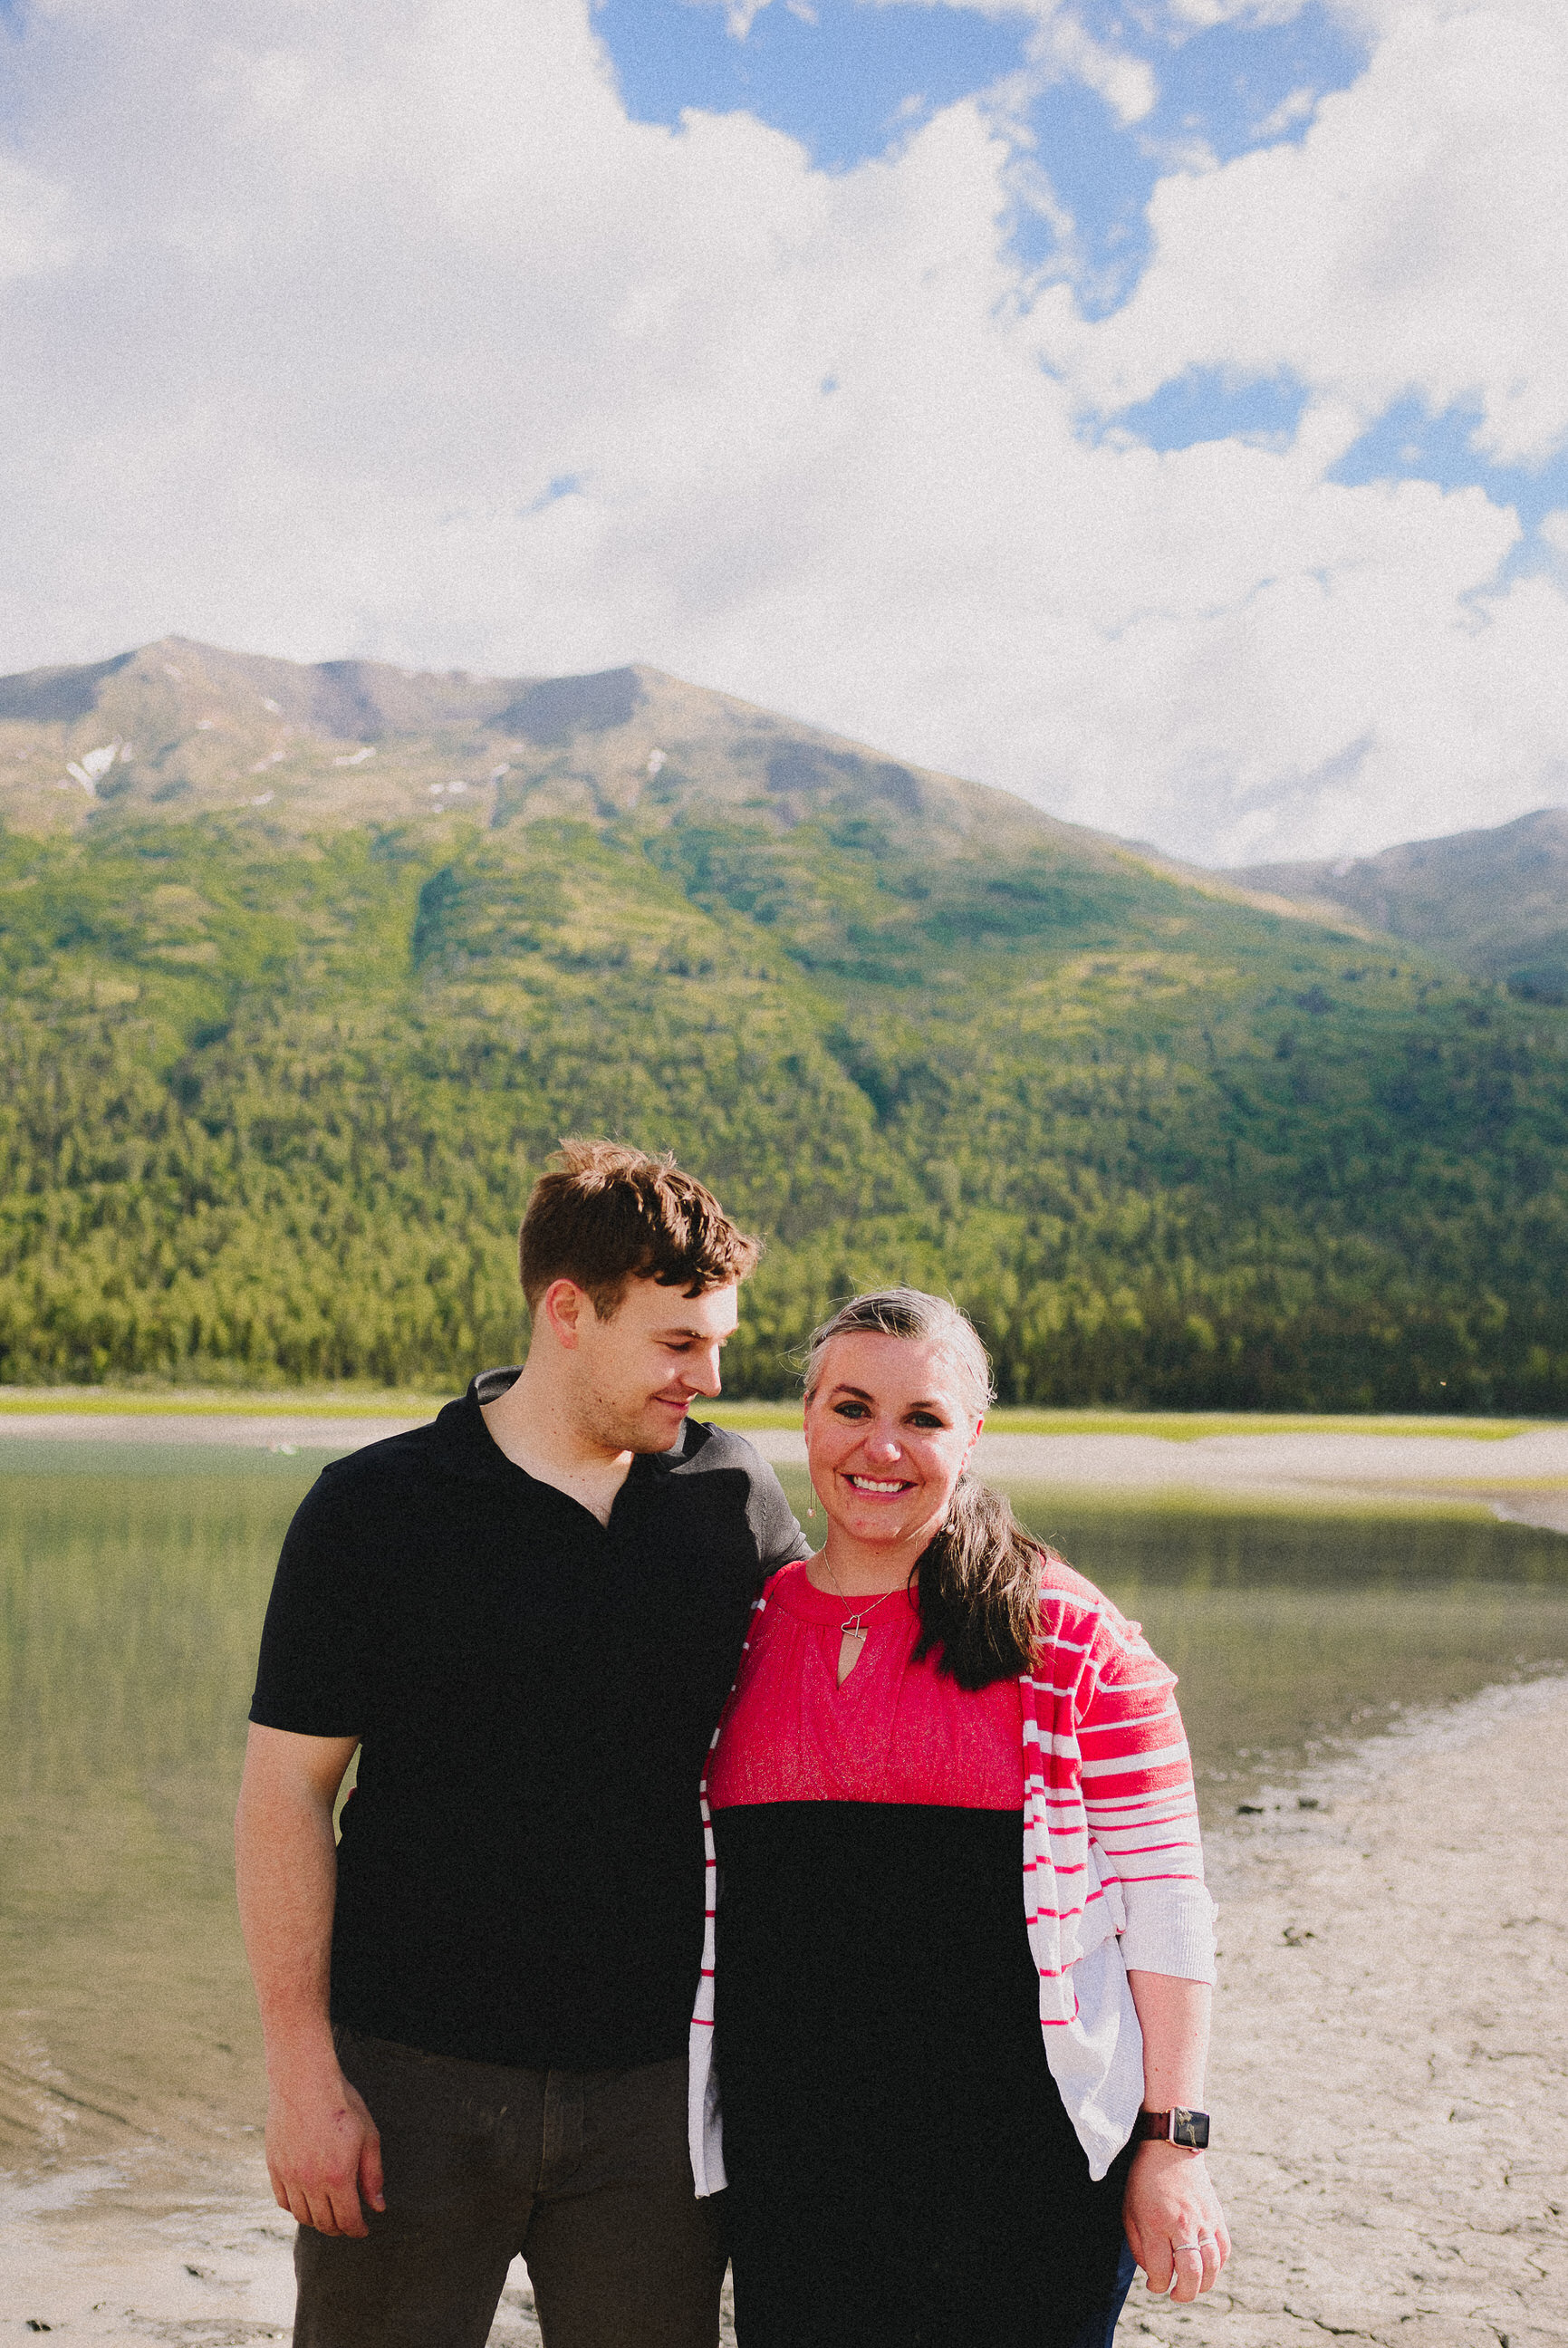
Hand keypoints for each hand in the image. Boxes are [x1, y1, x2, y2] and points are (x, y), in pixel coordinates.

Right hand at [265, 2061, 384, 2237]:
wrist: (304, 2081)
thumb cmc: (342, 2104)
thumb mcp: (368, 2136)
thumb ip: (373, 2175)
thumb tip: (378, 2207)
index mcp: (338, 2176)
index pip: (347, 2221)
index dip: (358, 2230)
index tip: (364, 2229)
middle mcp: (311, 2182)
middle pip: (325, 2223)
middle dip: (340, 2228)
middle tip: (349, 2223)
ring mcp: (290, 2176)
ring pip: (303, 2216)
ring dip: (318, 2221)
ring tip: (330, 2213)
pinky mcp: (274, 2168)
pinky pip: (283, 2202)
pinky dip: (296, 2208)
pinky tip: (307, 2201)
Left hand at [1123, 2141, 1229, 2302]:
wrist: (1169, 2147)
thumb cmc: (1144, 2180)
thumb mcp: (1129, 2210)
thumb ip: (1138, 2245)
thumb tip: (1153, 2273)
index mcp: (1155, 2223)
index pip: (1160, 2271)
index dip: (1156, 2286)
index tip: (1154, 2285)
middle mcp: (1182, 2224)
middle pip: (1191, 2274)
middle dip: (1183, 2294)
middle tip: (1175, 2295)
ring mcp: (1203, 2220)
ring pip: (1212, 2266)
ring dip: (1203, 2285)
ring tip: (1192, 2287)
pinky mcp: (1217, 2216)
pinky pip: (1223, 2250)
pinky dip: (1217, 2265)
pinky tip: (1207, 2268)